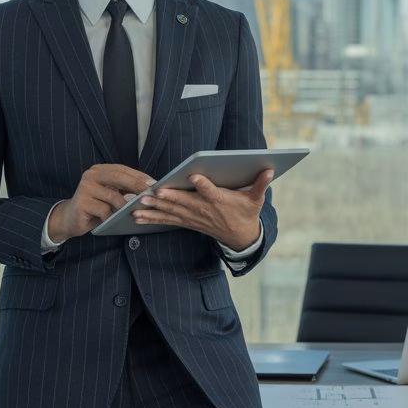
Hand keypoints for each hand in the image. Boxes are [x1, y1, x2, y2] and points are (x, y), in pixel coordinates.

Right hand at [49, 164, 155, 242]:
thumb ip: (124, 188)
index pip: (122, 170)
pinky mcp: (81, 202)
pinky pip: (103, 210)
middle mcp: (91, 175)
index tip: (154, 183)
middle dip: (136, 184)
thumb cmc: (96, 206)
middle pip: (118, 177)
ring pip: (112, 195)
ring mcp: (85, 188)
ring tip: (135, 211)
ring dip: (125, 205)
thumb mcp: (111, 194)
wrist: (71, 219)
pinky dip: (111, 216)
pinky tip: (114, 220)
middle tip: (150, 193)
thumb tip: (149, 188)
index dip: (139, 176)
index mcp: (100, 170)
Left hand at [131, 169, 272, 250]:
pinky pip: (168, 220)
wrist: (241, 237)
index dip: (203, 184)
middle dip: (168, 198)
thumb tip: (269, 169)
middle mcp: (204, 210)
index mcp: (220, 201)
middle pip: (184, 202)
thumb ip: (261, 184)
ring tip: (138, 205)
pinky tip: (137, 217)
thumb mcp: (256, 199)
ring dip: (154, 209)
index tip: (194, 175)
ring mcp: (194, 217)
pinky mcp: (188, 222)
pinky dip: (153, 219)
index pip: (211, 191)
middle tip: (152, 193)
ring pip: (172, 212)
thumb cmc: (246, 213)